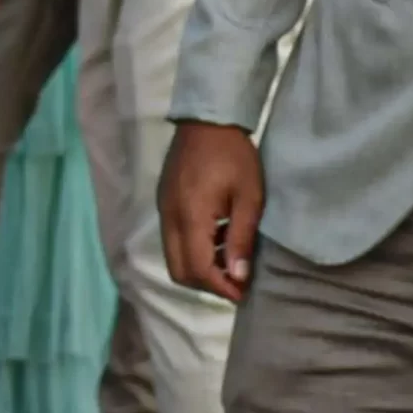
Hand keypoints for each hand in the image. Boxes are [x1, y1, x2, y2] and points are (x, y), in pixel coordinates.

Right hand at [160, 121, 264, 302]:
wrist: (206, 121)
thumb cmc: (235, 158)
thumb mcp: (249, 198)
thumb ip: (241, 239)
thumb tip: (238, 277)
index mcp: (191, 217)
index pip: (197, 269)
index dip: (220, 288)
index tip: (243, 291)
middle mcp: (170, 218)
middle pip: (179, 270)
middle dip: (206, 283)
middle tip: (235, 280)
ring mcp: (163, 210)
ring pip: (173, 257)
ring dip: (199, 268)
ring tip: (228, 260)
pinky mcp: (164, 203)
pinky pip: (172, 240)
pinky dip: (192, 251)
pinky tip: (215, 238)